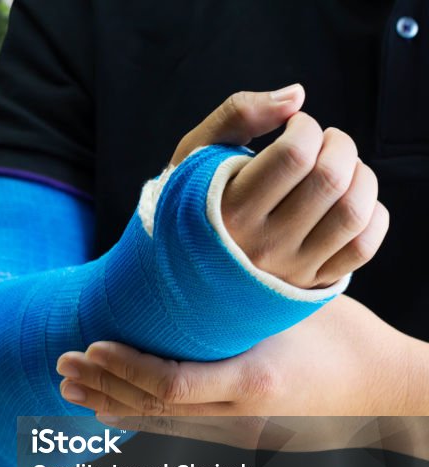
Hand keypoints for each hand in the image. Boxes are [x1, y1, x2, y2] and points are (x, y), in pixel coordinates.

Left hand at [55, 296, 428, 418]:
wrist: (383, 390)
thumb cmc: (342, 336)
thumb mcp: (290, 309)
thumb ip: (235, 303)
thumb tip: (176, 274)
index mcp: (255, 382)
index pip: (171, 386)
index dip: (125, 368)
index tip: (91, 345)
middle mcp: (241, 416)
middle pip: (154, 409)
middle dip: (103, 386)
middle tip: (62, 364)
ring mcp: (238, 432)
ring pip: (159, 425)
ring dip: (110, 404)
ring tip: (70, 389)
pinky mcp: (237, 436)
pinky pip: (175, 431)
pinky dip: (137, 418)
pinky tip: (109, 412)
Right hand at [170, 85, 388, 288]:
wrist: (182, 272)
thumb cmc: (193, 203)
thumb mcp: (196, 154)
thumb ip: (238, 114)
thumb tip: (298, 95)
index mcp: (229, 210)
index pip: (295, 153)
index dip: (306, 126)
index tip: (295, 127)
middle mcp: (261, 244)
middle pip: (330, 179)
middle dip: (339, 144)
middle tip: (324, 142)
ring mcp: (289, 268)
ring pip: (353, 212)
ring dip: (361, 177)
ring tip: (341, 170)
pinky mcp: (311, 283)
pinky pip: (364, 247)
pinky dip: (372, 215)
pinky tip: (350, 201)